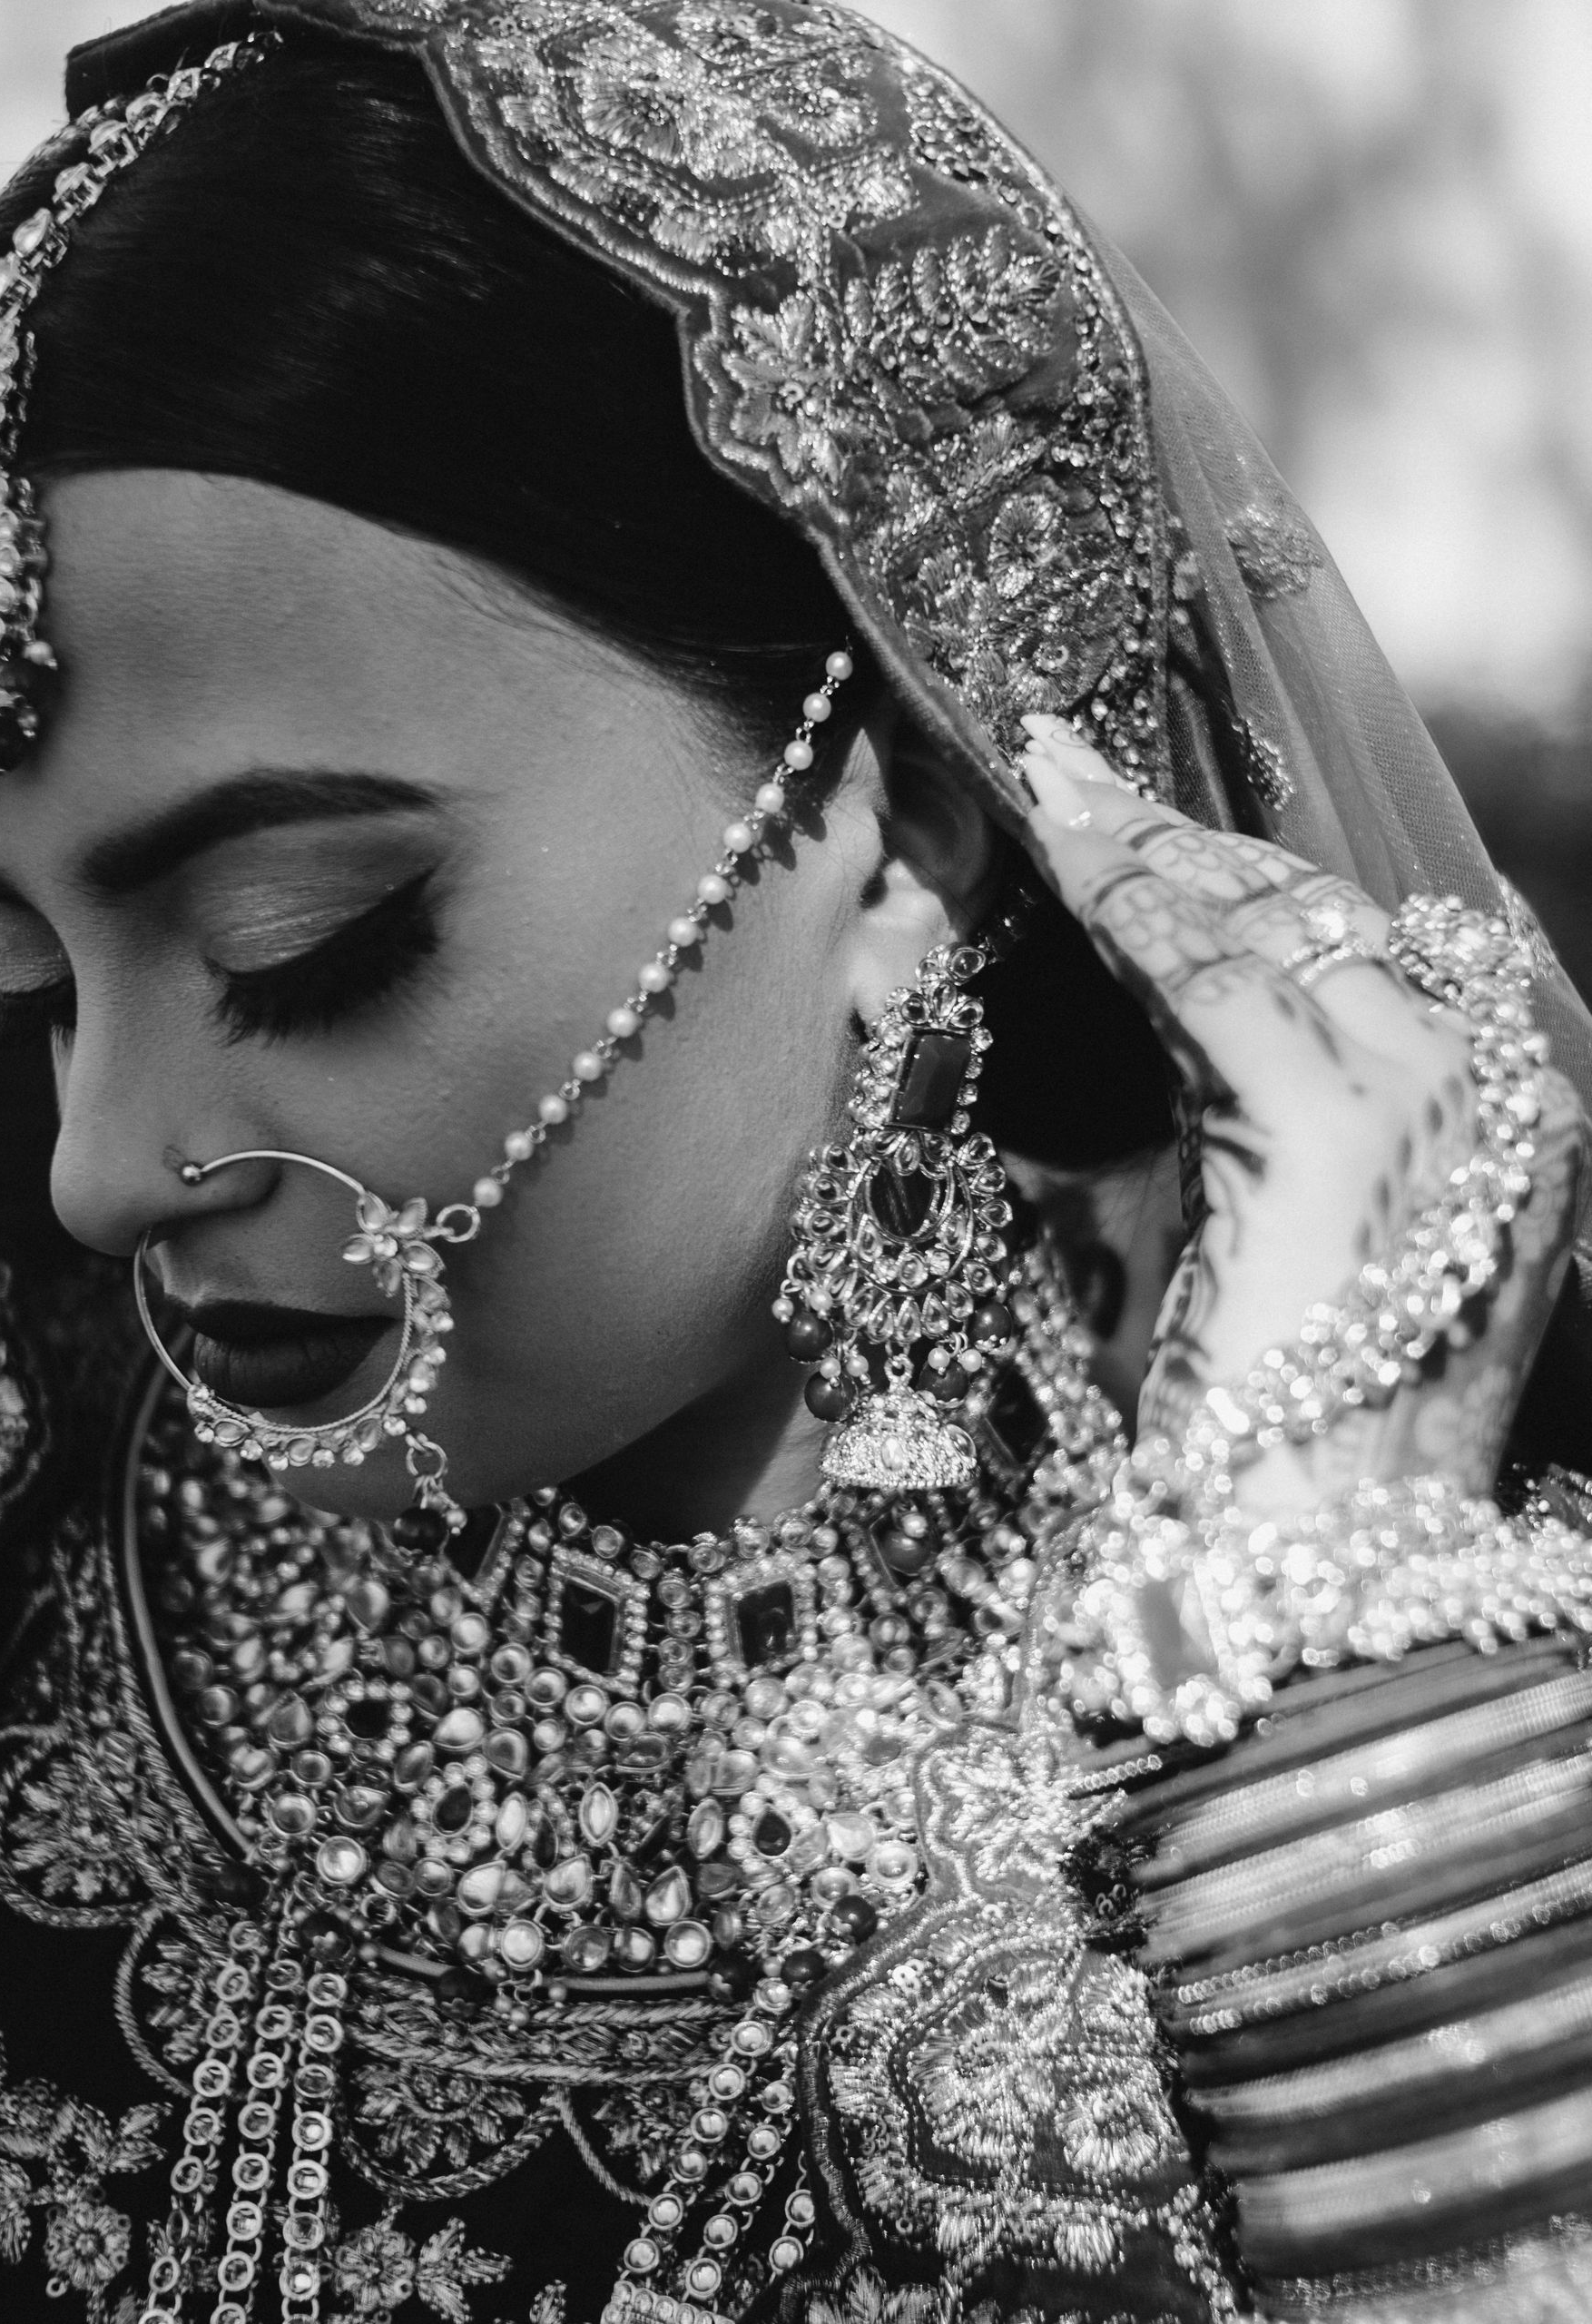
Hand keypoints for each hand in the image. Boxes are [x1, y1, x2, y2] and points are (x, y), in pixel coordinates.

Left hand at [1014, 713, 1583, 1519]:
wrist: (1330, 1569)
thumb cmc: (1303, 1440)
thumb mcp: (1318, 1253)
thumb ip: (1284, 1133)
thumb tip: (1187, 1023)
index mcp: (1518, 1123)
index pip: (1392, 949)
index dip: (1269, 876)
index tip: (1173, 823)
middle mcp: (1500, 1091)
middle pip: (1334, 915)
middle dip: (1198, 836)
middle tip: (1083, 771)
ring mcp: (1434, 1097)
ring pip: (1272, 922)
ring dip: (1150, 846)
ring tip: (1055, 786)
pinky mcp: (1337, 1123)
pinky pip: (1216, 972)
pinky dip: (1130, 901)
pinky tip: (1062, 854)